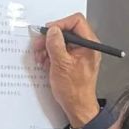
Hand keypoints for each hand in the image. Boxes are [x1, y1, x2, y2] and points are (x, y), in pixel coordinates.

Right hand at [34, 13, 100, 127]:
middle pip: (66, 31)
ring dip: (47, 48)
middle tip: (39, 46)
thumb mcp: (61, 64)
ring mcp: (79, 53)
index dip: (60, 24)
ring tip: (40, 58)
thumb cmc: (74, 89)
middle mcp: (86, 46)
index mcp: (89, 44)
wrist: (77, 107)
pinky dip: (50, 55)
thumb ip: (56, 45)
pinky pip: (60, 51)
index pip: (76, 21)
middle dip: (50, 38)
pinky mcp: (72, 60)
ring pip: (61, 41)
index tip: (48, 32)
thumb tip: (52, 30)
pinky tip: (45, 63)